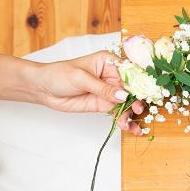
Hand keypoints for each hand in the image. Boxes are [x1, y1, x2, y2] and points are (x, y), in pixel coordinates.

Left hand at [31, 51, 145, 133]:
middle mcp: (113, 76)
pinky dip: (125, 120)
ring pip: (128, 103)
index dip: (141, 83)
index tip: (146, 94)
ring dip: (131, 114)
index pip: (131, 72)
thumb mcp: (81, 78)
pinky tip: (129, 128)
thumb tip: (123, 96)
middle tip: (137, 110)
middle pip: (133, 89)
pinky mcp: (105, 104)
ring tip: (129, 123)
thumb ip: (103, 88)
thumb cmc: (59, 75)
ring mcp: (110, 92)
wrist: (43, 89)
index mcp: (109, 62)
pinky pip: (119, 112)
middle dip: (137, 100)